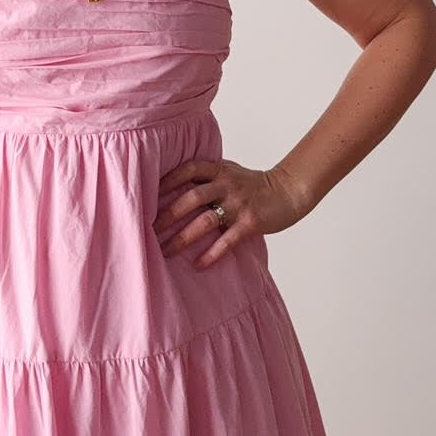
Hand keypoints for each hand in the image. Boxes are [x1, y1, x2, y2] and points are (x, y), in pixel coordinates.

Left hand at [154, 158, 308, 269]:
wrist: (289, 191)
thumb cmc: (253, 185)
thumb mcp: (229, 172)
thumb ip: (206, 177)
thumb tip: (171, 188)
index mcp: (219, 170)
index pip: (188, 169)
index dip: (167, 180)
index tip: (146, 194)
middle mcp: (227, 184)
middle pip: (191, 198)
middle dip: (167, 215)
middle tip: (147, 231)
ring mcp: (239, 203)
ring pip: (205, 221)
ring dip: (182, 238)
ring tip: (165, 252)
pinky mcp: (250, 223)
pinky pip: (226, 241)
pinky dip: (211, 254)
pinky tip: (198, 266)